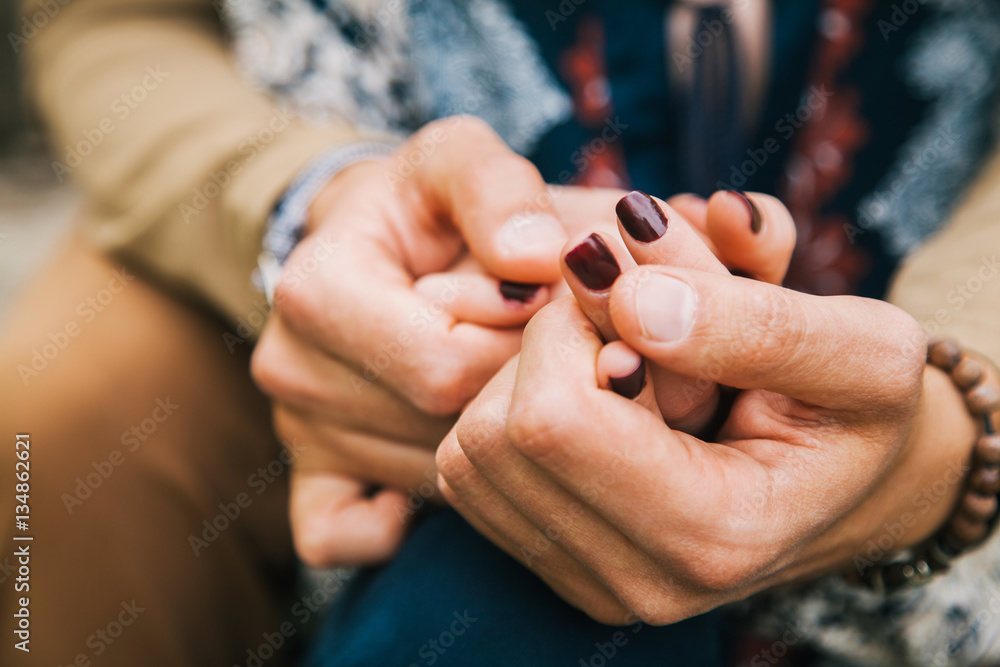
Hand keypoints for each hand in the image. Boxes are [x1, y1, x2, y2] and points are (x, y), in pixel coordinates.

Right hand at [252, 116, 567, 565]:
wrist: (367, 243)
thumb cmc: (422, 205)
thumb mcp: (457, 161)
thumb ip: (499, 190)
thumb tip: (539, 258)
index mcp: (315, 289)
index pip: (446, 361)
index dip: (517, 338)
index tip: (535, 301)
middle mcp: (288, 367)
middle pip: (439, 421)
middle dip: (507, 383)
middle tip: (528, 339)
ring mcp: (294, 429)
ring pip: (427, 473)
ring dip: (484, 430)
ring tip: (495, 371)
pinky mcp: (306, 473)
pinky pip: (345, 534)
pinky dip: (402, 517)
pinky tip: (447, 464)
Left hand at [437, 238, 977, 624]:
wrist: (846, 484)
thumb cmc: (858, 411)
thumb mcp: (862, 348)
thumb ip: (757, 322)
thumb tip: (627, 301)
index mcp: (711, 535)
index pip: (552, 417)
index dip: (573, 326)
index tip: (634, 291)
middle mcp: (636, 581)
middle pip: (497, 434)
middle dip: (545, 347)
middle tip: (622, 322)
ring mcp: (585, 581)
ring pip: (467, 452)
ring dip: (523, 379)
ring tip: (613, 361)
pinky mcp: (552, 562)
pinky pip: (468, 472)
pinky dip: (507, 411)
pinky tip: (585, 395)